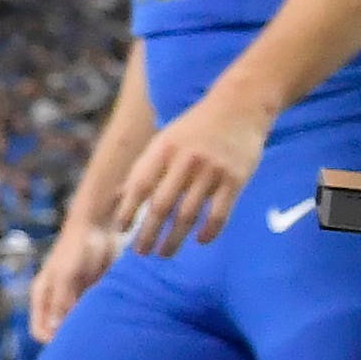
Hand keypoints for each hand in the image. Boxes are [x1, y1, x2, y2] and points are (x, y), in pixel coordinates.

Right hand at [29, 222, 115, 342]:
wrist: (99, 227)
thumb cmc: (76, 247)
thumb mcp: (66, 275)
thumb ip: (61, 302)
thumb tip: (54, 330)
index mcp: (43, 297)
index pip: (40, 331)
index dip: (53, 342)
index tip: (72, 346)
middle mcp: (57, 302)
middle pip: (60, 332)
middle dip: (73, 340)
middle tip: (91, 347)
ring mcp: (77, 300)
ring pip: (80, 326)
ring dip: (89, 331)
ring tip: (104, 337)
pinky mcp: (95, 296)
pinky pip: (96, 316)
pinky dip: (102, 321)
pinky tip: (114, 325)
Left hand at [113, 90, 268, 256]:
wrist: (239, 105)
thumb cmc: (196, 127)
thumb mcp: (165, 140)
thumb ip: (146, 167)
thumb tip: (121, 197)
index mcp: (163, 149)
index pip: (139, 185)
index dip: (128, 209)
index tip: (121, 230)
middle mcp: (184, 160)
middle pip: (161, 205)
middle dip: (148, 232)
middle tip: (141, 252)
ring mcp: (211, 171)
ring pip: (188, 214)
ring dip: (174, 239)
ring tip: (165, 253)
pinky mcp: (235, 180)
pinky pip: (219, 214)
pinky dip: (208, 231)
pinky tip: (199, 241)